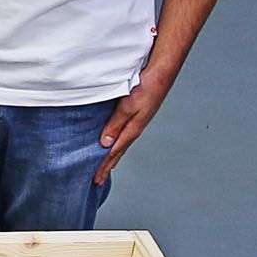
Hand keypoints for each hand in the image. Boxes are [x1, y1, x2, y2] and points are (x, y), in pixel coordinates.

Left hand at [95, 64, 175, 183]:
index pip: (113, 153)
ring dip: (112, 156)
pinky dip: (117, 143)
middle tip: (98, 180)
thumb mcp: (126, 108)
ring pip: (121, 145)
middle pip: (118, 152)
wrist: (160, 76)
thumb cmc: (145, 89)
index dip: (103, 166)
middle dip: (107, 166)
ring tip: (105, 166)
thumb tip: (105, 144)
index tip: (95, 178)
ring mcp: (137, 123)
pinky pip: (124, 135)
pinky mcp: (137, 116)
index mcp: (132, 130)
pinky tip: (113, 143)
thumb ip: (115, 125)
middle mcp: (134, 129)